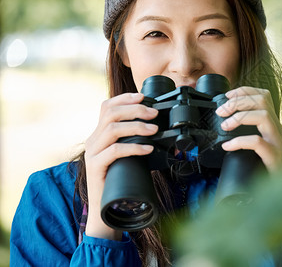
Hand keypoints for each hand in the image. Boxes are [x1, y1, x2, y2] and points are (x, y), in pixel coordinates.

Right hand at [84, 93, 158, 239]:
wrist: (107, 208)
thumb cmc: (121, 181)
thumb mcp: (131, 157)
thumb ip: (140, 144)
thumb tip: (166, 137)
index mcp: (100, 135)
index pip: (106, 107)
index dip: (124, 98)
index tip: (143, 96)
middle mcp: (94, 140)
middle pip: (110, 113)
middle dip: (134, 109)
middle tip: (154, 113)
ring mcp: (93, 153)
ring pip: (112, 128)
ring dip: (136, 126)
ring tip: (154, 130)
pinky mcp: (96, 167)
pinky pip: (114, 151)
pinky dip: (134, 147)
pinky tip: (148, 149)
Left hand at [215, 87, 281, 172]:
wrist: (281, 192)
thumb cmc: (265, 168)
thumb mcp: (257, 145)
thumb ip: (247, 132)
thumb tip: (223, 122)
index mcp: (273, 124)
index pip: (264, 96)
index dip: (245, 91)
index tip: (227, 96)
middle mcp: (279, 129)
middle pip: (263, 101)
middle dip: (238, 101)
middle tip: (221, 111)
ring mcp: (279, 142)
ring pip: (263, 116)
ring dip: (240, 117)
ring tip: (225, 125)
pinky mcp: (275, 157)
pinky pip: (257, 142)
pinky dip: (239, 141)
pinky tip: (228, 146)